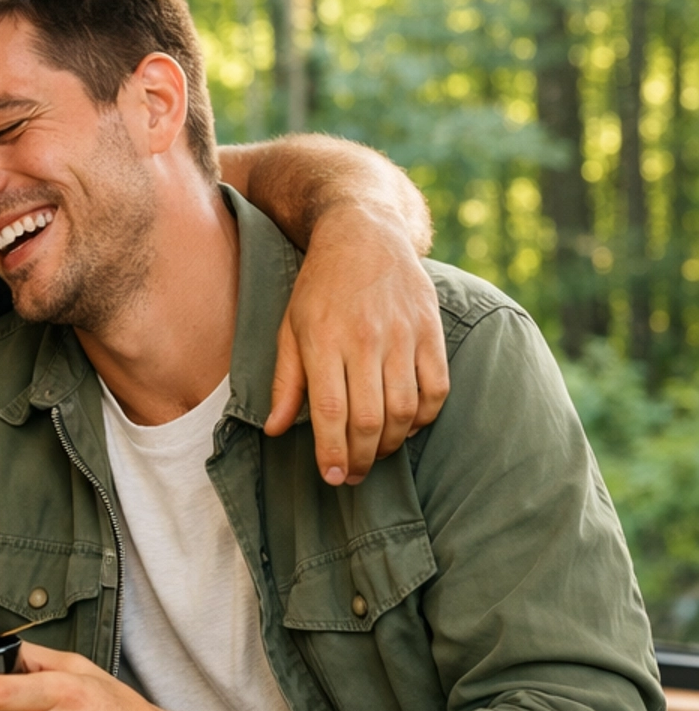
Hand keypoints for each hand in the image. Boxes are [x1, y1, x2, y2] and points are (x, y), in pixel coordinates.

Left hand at [265, 205, 448, 483]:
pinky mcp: (430, 330)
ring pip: (405, 410)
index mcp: (323, 340)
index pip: (331, 412)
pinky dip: (425, 417)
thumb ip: (285, 381)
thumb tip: (274, 429)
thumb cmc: (319, 287)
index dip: (333, 452)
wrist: (364, 233)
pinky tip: (407, 425)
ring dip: (392, 443)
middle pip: (370, 419)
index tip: (333, 477)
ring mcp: (402, 334)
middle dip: (362, 458)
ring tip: (376, 452)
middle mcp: (365, 338)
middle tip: (354, 475)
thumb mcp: (289, 327)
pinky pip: (436, 389)